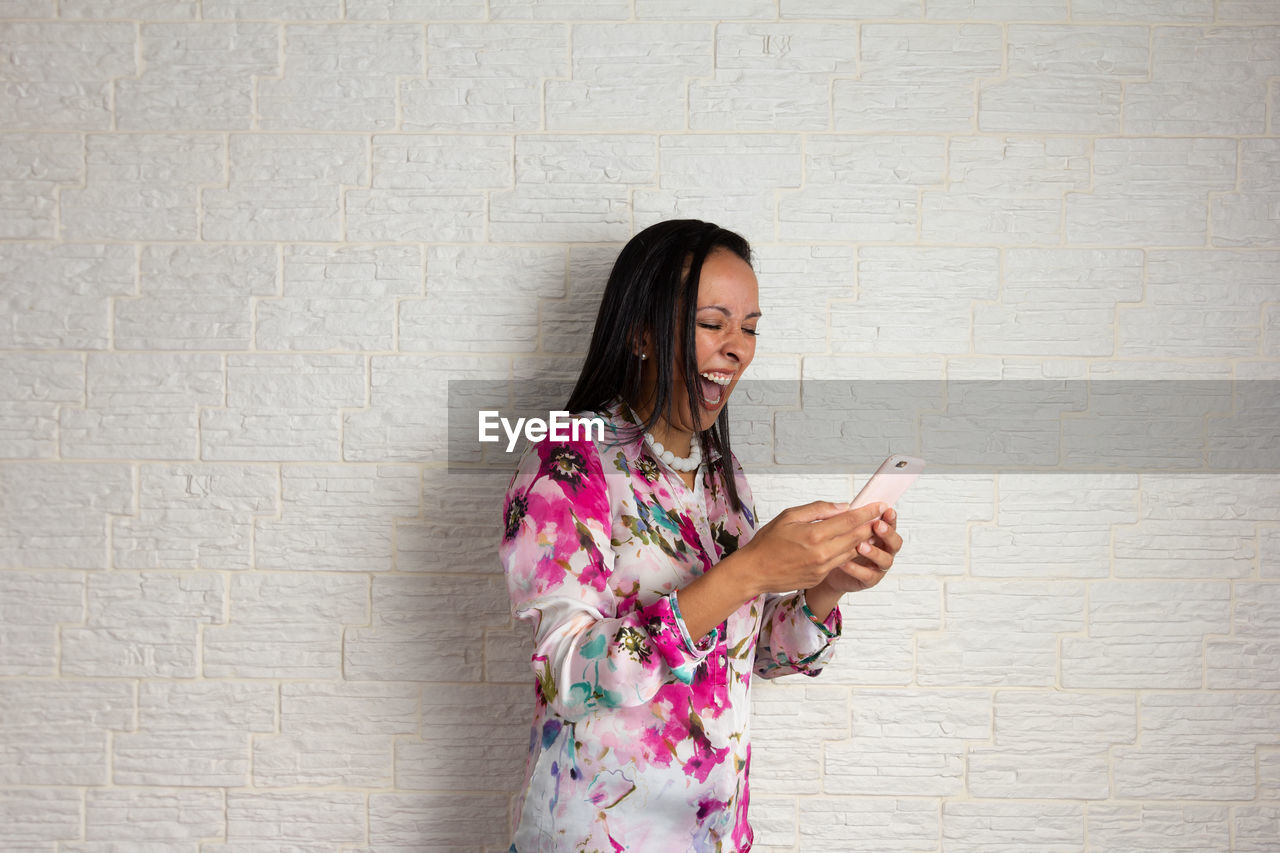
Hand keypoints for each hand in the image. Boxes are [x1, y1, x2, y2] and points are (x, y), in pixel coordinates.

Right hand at [734, 500, 887, 597]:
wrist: (755, 571)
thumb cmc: (768, 541)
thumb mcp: (789, 516)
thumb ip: (818, 509)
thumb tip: (842, 507)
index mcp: (814, 534)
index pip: (849, 521)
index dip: (867, 512)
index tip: (879, 505)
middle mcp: (822, 553)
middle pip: (856, 537)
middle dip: (870, 525)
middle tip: (881, 516)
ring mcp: (822, 568)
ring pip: (851, 552)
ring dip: (862, 540)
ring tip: (869, 529)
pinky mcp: (820, 578)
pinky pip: (839, 563)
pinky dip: (846, 552)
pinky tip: (848, 544)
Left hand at [812, 506, 902, 595]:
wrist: (830, 569)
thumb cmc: (841, 545)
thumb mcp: (846, 529)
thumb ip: (852, 520)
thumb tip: (848, 506)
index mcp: (881, 535)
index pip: (891, 525)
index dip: (891, 518)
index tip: (887, 510)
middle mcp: (884, 550)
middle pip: (895, 543)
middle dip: (887, 534)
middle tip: (877, 526)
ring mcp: (879, 566)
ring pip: (885, 560)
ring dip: (874, 552)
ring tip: (860, 546)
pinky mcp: (870, 580)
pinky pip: (867, 575)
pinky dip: (856, 569)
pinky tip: (845, 563)